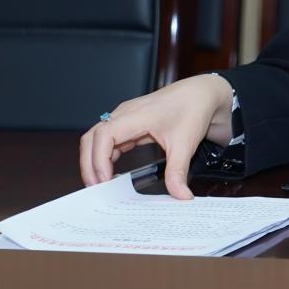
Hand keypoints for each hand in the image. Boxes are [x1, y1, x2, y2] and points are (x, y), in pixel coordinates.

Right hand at [79, 73, 234, 199]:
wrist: (200, 93)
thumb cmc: (192, 108)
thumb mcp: (185, 143)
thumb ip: (178, 171)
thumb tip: (180, 195)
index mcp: (136, 115)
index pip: (104, 135)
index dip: (99, 159)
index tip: (105, 180)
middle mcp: (125, 114)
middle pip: (92, 138)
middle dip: (89, 164)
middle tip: (96, 189)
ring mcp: (125, 118)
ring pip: (97, 139)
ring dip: (94, 161)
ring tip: (101, 186)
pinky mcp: (128, 124)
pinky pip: (108, 141)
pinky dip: (105, 157)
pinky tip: (111, 174)